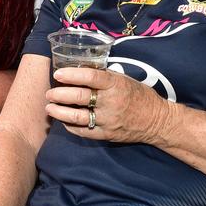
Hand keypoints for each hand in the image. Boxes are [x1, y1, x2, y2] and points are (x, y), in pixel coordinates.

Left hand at [46, 67, 176, 144]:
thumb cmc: (139, 95)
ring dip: (60, 112)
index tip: (58, 74)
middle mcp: (111, 102)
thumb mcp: (124, 80)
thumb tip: (80, 71)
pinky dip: (71, 126)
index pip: (90, 77)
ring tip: (49, 108)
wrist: (156, 121)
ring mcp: (108, 120)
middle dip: (60, 95)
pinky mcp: (106, 134)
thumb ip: (104, 77)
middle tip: (49, 93)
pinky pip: (84, 131)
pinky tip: (63, 121)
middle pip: (80, 97)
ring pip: (78, 117)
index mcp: (116, 84)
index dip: (71, 75)